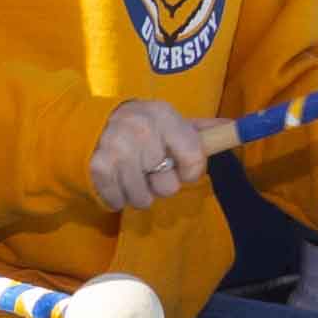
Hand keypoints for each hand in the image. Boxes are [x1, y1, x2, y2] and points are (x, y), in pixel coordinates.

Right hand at [91, 96, 210, 212]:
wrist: (84, 125)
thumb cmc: (137, 127)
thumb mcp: (168, 122)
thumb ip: (200, 129)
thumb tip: (233, 126)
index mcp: (164, 115)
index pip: (195, 159)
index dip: (189, 172)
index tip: (178, 167)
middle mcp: (141, 129)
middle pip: (168, 186)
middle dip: (158, 183)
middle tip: (146, 169)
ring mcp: (117, 148)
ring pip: (143, 199)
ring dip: (136, 193)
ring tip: (128, 176)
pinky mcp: (97, 167)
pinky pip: (118, 201)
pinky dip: (116, 198)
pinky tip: (113, 182)